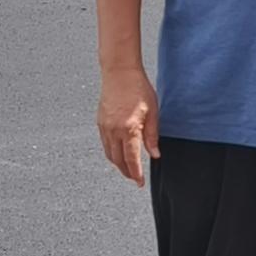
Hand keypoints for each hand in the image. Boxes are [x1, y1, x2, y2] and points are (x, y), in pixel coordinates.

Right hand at [97, 62, 157, 186]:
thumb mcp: (153, 112)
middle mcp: (113, 130)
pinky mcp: (100, 122)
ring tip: (128, 169)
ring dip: (118, 164)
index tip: (140, 183)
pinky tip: (118, 153)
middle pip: (118, 160)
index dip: (136, 174)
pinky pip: (105, 144)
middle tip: (135, 178)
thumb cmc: (138, 88)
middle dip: (127, 172)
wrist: (119, 72)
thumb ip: (152, 136)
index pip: (132, 159)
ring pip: (109, 154)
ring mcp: (104, 126)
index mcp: (128, 129)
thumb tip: (155, 155)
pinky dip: (111, 152)